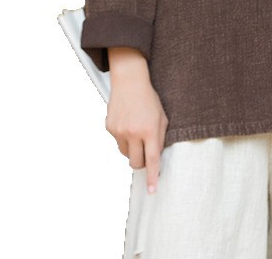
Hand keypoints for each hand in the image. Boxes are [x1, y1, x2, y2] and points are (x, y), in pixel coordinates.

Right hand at [105, 48, 168, 194]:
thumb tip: (156, 157)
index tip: (152, 191)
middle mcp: (134, 132)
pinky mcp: (110, 127)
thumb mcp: (162, 116)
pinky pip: (118, 142)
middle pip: (136, 162)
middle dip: (141, 162)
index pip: (152, 160)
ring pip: (126, 154)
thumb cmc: (149, 98)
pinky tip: (127, 123)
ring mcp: (120, 131)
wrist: (129, 81)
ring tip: (136, 132)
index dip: (152, 177)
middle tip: (145, 153)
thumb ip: (160, 137)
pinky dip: (123, 138)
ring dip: (132, 150)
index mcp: (150, 130)